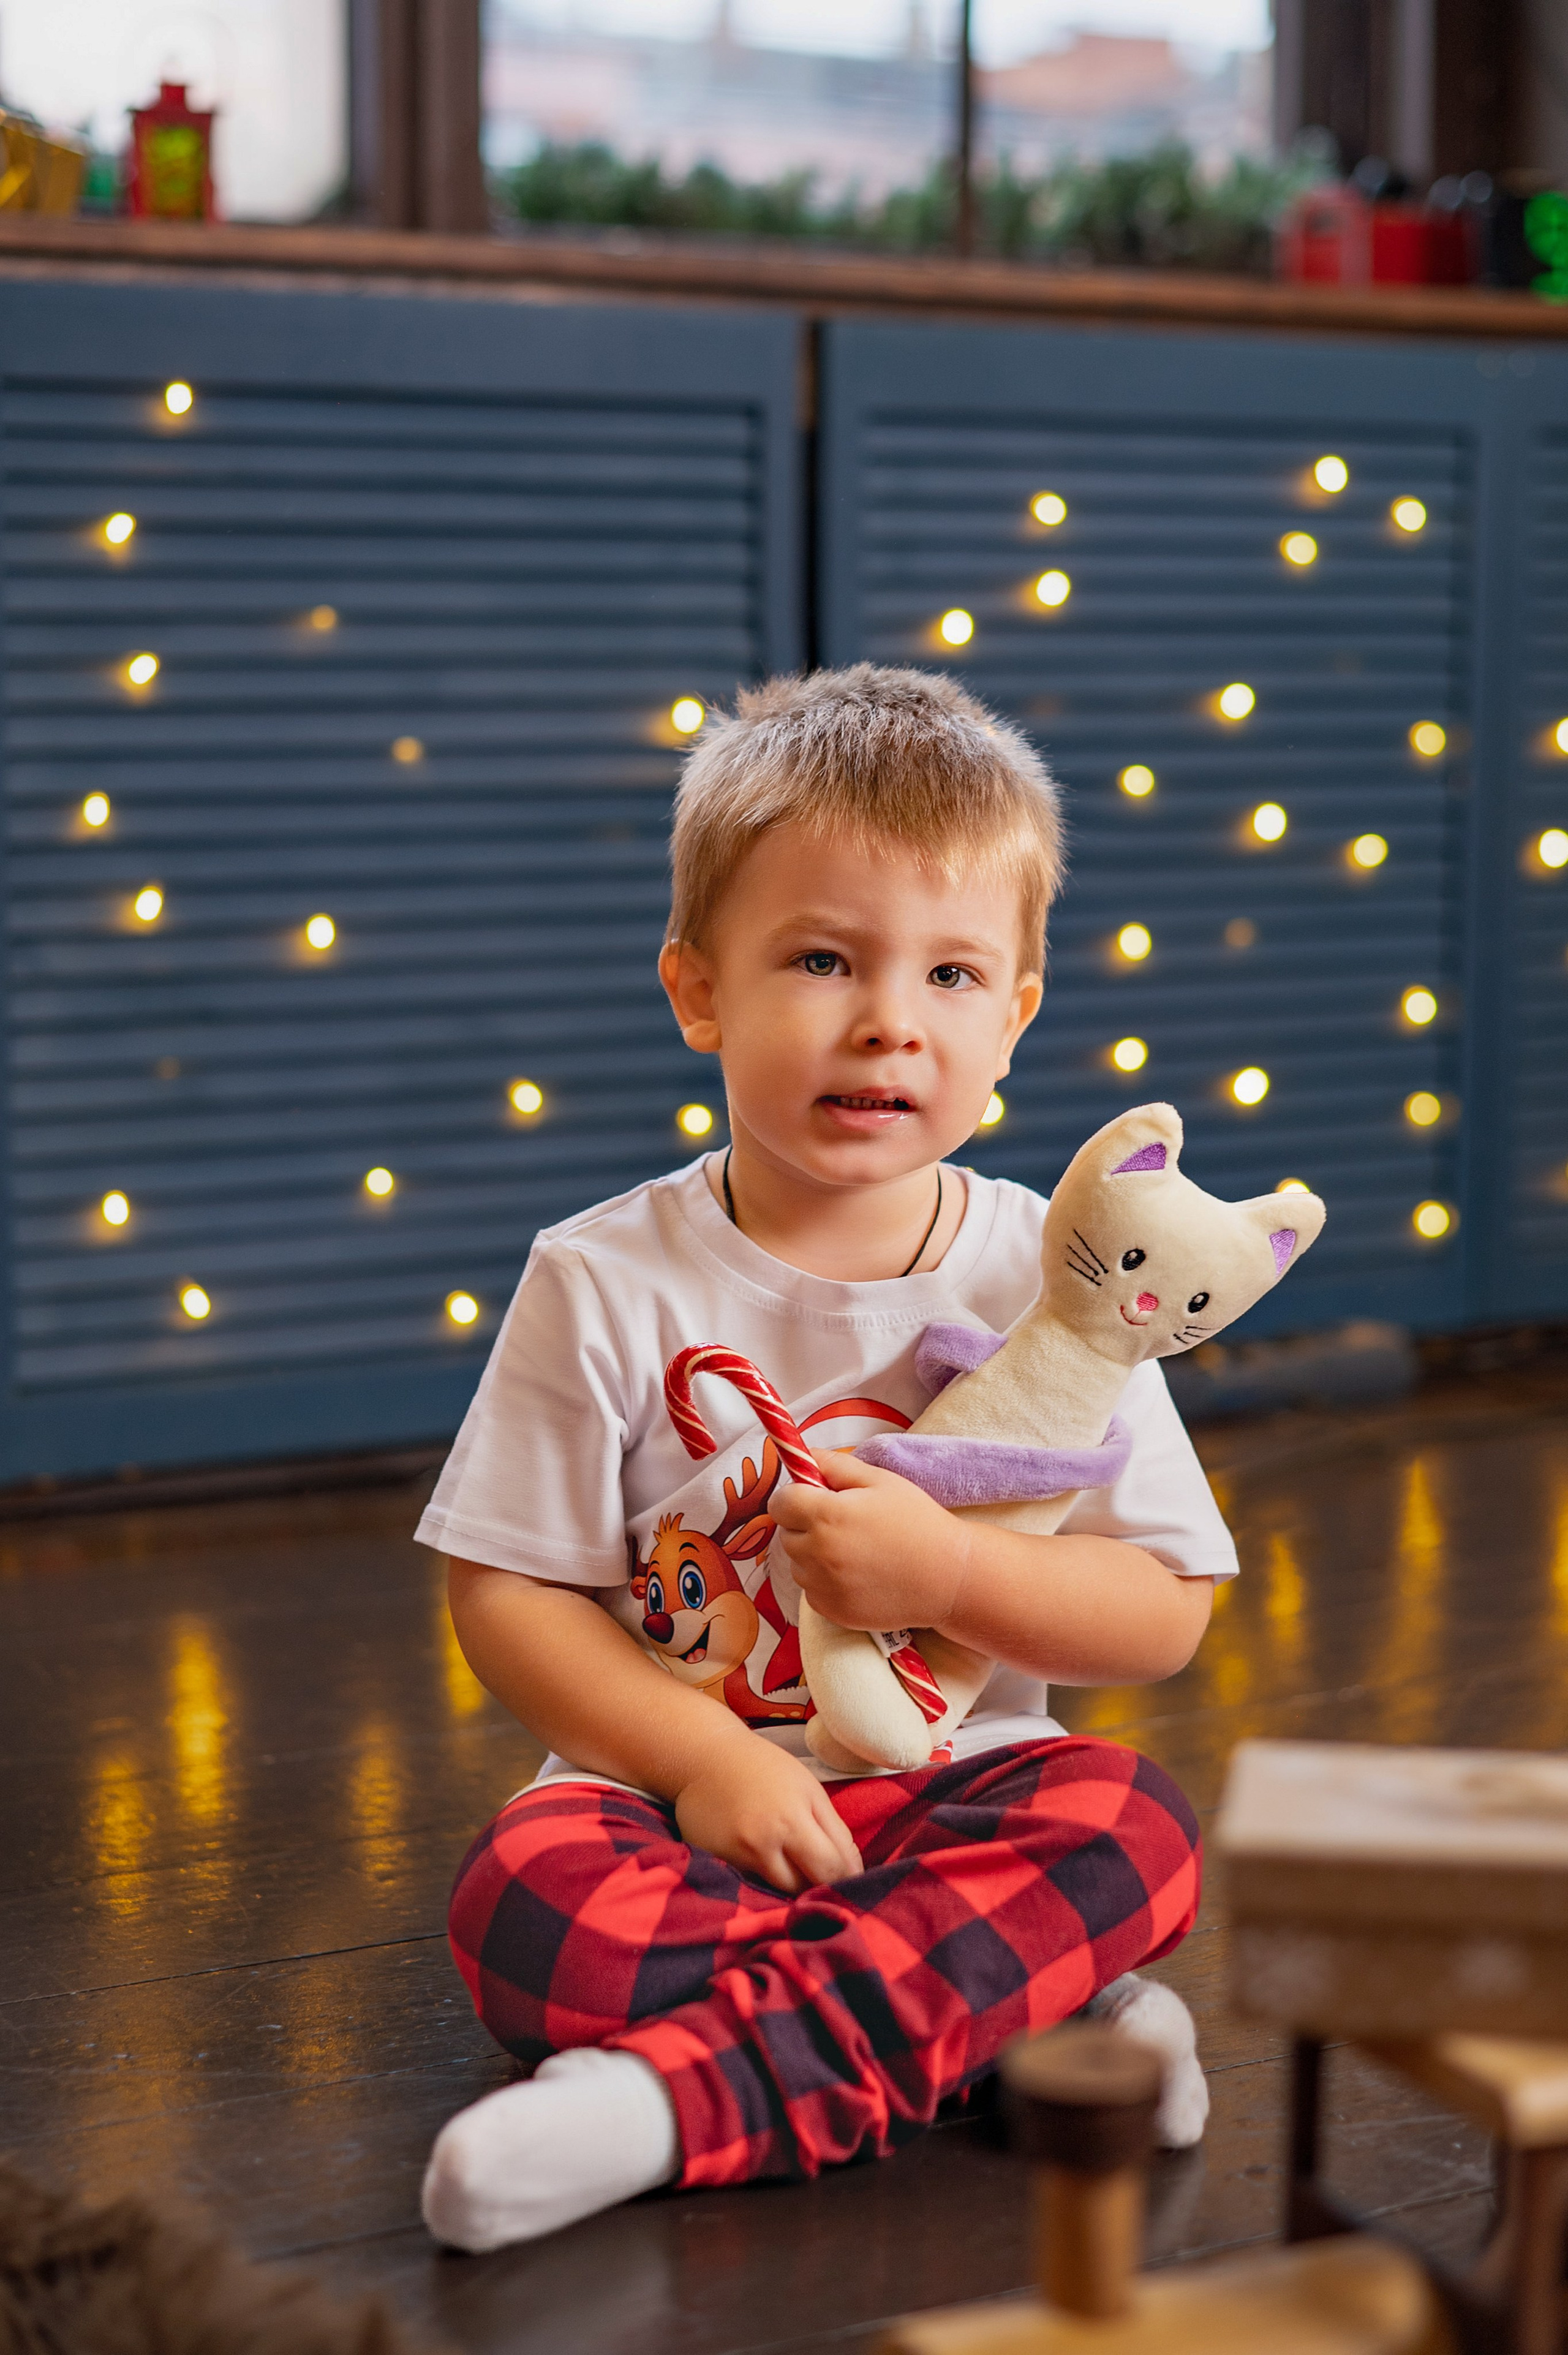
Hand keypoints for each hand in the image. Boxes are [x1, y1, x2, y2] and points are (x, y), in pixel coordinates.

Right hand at [676, 1734, 862, 1892]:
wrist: (705, 1757)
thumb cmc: (764, 1767)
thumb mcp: (808, 1788)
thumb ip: (834, 1829)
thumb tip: (851, 1868)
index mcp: (794, 1819)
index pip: (832, 1867)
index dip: (847, 1877)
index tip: (851, 1879)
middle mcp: (765, 1842)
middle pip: (806, 1887)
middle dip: (820, 1885)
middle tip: (824, 1877)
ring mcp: (738, 1856)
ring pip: (780, 1890)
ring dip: (793, 1883)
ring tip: (794, 1866)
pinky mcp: (718, 1863)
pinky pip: (753, 1882)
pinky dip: (765, 1876)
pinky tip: (764, 1858)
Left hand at [772, 1451, 972, 1632]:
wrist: (946, 1577)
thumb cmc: (917, 1522)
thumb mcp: (881, 1481)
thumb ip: (836, 1465)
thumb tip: (805, 1455)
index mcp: (826, 1516)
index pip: (780, 1502)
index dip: (795, 1496)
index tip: (814, 1497)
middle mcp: (816, 1554)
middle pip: (787, 1533)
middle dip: (806, 1524)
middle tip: (843, 1523)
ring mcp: (822, 1586)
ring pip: (797, 1563)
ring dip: (814, 1554)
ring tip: (854, 1550)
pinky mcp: (830, 1611)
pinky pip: (811, 1589)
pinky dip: (825, 1581)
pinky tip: (857, 1574)